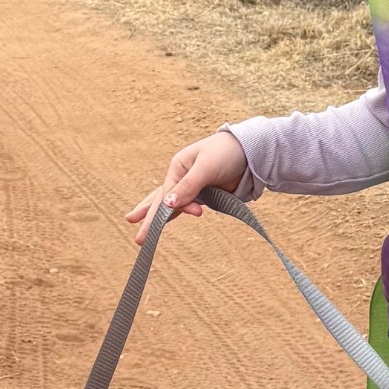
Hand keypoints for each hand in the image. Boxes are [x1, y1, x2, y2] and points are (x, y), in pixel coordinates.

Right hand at [126, 131, 248, 241]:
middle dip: (149, 218)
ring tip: (146, 232)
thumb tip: (167, 204)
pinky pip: (188, 207)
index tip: (166, 226)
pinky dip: (179, 213)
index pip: (166, 195)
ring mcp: (193, 187)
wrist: (251, 151)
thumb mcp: (206, 168)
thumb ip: (188, 187)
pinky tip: (166, 219)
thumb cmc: (226, 153)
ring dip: (159, 217)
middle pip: (161, 200)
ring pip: (173, 205)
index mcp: (178, 167)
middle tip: (137, 237)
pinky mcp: (206, 195)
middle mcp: (182, 177)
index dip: (161, 213)